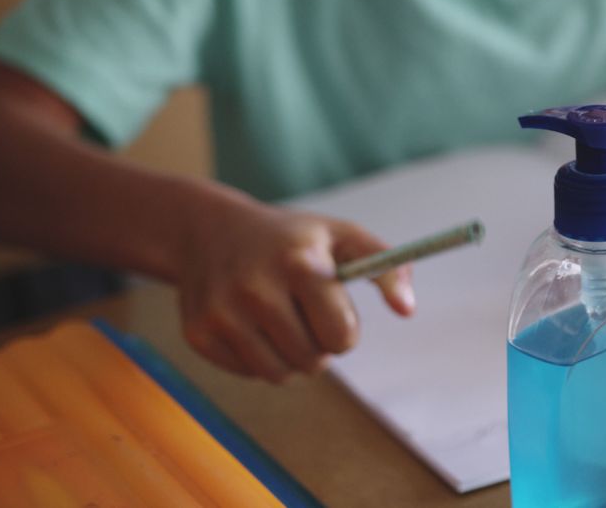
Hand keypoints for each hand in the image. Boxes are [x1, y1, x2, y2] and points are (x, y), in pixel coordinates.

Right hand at [175, 200, 414, 382]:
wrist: (208, 230)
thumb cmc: (291, 238)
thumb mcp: (341, 236)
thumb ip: (385, 267)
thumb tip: (407, 310)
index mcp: (299, 263)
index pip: (341, 337)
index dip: (345, 330)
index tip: (333, 311)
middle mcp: (256, 288)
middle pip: (313, 361)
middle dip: (319, 345)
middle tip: (305, 315)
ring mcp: (222, 313)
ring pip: (280, 374)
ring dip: (291, 357)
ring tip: (282, 322)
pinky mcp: (198, 334)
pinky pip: (249, 373)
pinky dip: (258, 358)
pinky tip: (251, 323)